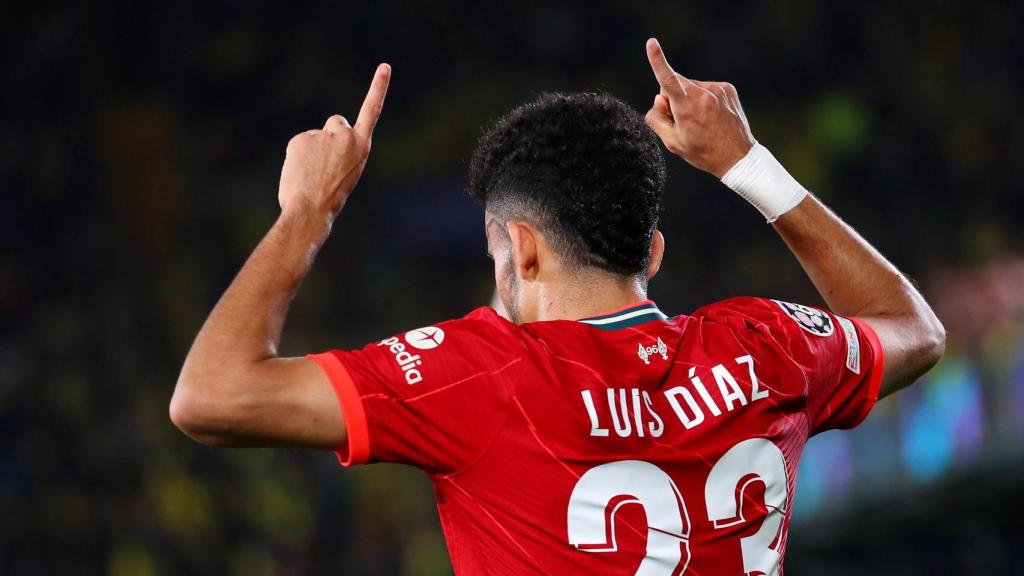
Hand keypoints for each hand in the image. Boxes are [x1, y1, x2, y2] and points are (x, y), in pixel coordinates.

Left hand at [278, 63, 390, 216]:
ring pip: (317, 136)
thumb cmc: (331, 198)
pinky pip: (300, 144)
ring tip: (312, 173)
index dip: (378, 88)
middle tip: (326, 162)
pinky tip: (300, 172)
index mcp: (362, 146)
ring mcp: (322, 136)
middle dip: (331, 135)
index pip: (372, 111)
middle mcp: (345, 136)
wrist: (312, 210)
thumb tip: (323, 145)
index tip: (385, 67)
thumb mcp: (348, 173)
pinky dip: (298, 156)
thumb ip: (342, 152)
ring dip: (313, 149)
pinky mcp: (302, 138)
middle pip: (337, 123)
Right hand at [643, 39, 753, 178]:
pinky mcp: (728, 88)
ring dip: (689, 99)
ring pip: (691, 86)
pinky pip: (706, 88)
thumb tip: (659, 98)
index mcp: (687, 108)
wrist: (737, 157)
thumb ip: (657, 118)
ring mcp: (717, 89)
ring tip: (701, 121)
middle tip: (682, 121)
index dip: (657, 60)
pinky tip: (712, 116)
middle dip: (672, 97)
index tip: (652, 43)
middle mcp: (703, 94)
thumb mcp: (672, 143)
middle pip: (675, 83)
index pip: (667, 80)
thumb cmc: (701, 152)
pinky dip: (704, 99)